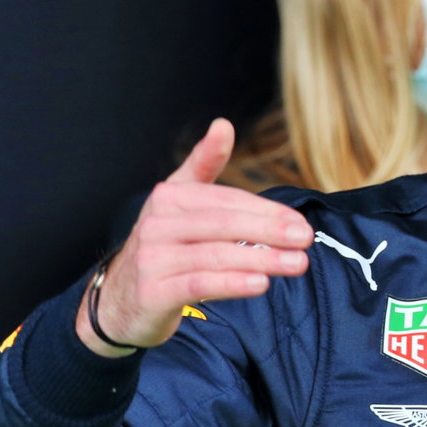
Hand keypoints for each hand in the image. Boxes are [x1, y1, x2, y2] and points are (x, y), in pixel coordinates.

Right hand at [73, 118, 313, 355]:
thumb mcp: (179, 202)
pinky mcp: (152, 293)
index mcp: (169, 197)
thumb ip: (204, 165)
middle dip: (269, 230)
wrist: (120, 301)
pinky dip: (233, 283)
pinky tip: (261, 283)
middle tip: (306, 239)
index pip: (226, 200)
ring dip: (261, 259)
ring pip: (215, 254)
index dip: (266, 211)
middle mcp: (156, 224)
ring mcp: (152, 258)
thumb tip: (223, 125)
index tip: (300, 223)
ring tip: (297, 263)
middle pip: (223, 224)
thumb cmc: (165, 247)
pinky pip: (199, 284)